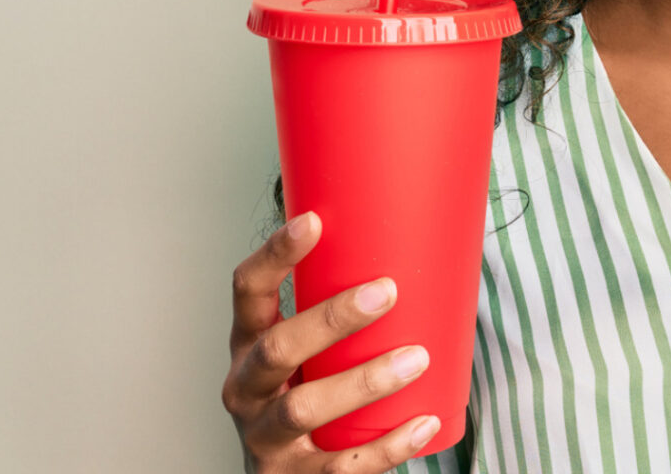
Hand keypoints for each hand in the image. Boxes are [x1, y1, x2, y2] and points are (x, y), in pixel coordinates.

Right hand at [222, 211, 439, 471]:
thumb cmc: (307, 386)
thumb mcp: (304, 347)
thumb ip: (334, 304)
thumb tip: (410, 236)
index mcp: (248, 341)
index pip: (247, 290)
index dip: (275, 255)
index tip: (314, 220)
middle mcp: (246, 388)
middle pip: (278, 348)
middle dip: (332, 318)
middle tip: (387, 291)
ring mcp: (265, 438)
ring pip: (304, 408)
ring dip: (365, 381)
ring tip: (417, 358)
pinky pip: (340, 467)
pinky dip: (387, 445)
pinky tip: (424, 421)